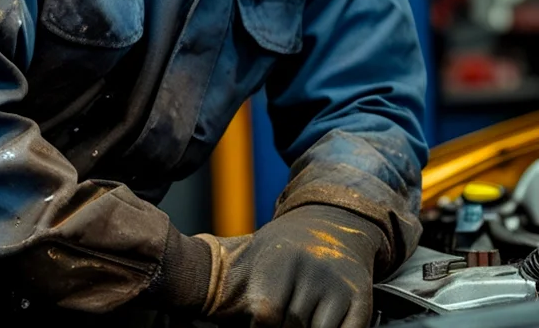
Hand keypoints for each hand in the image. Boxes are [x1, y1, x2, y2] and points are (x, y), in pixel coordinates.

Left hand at [196, 204, 385, 327]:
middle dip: (284, 325)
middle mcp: (313, 268)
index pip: (264, 313)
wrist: (334, 221)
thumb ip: (211, 274)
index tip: (260, 315)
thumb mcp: (244, 254)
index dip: (260, 322)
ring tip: (300, 313)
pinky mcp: (361, 297)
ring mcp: (339, 284)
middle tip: (283, 311)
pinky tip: (321, 319)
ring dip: (306, 327)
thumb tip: (177, 295)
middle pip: (291, 325)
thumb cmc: (278, 251)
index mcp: (278, 258)